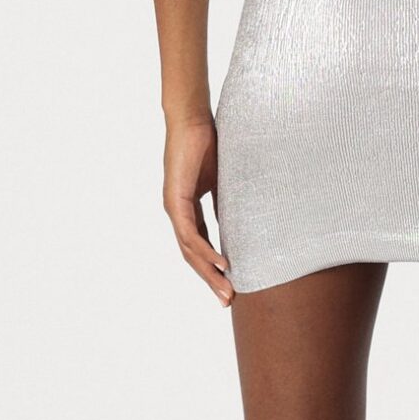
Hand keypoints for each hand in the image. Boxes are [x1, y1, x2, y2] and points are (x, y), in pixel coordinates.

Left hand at [163, 114, 233, 305]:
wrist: (192, 119)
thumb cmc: (207, 144)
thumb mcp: (222, 181)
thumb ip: (227, 202)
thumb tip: (244, 219)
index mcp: (187, 209)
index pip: (199, 246)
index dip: (212, 267)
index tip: (230, 285)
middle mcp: (177, 212)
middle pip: (192, 255)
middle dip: (211, 279)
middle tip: (228, 300)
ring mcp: (174, 208)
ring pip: (190, 250)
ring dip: (208, 272)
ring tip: (226, 289)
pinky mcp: (175, 200)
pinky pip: (190, 233)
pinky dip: (205, 251)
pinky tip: (221, 264)